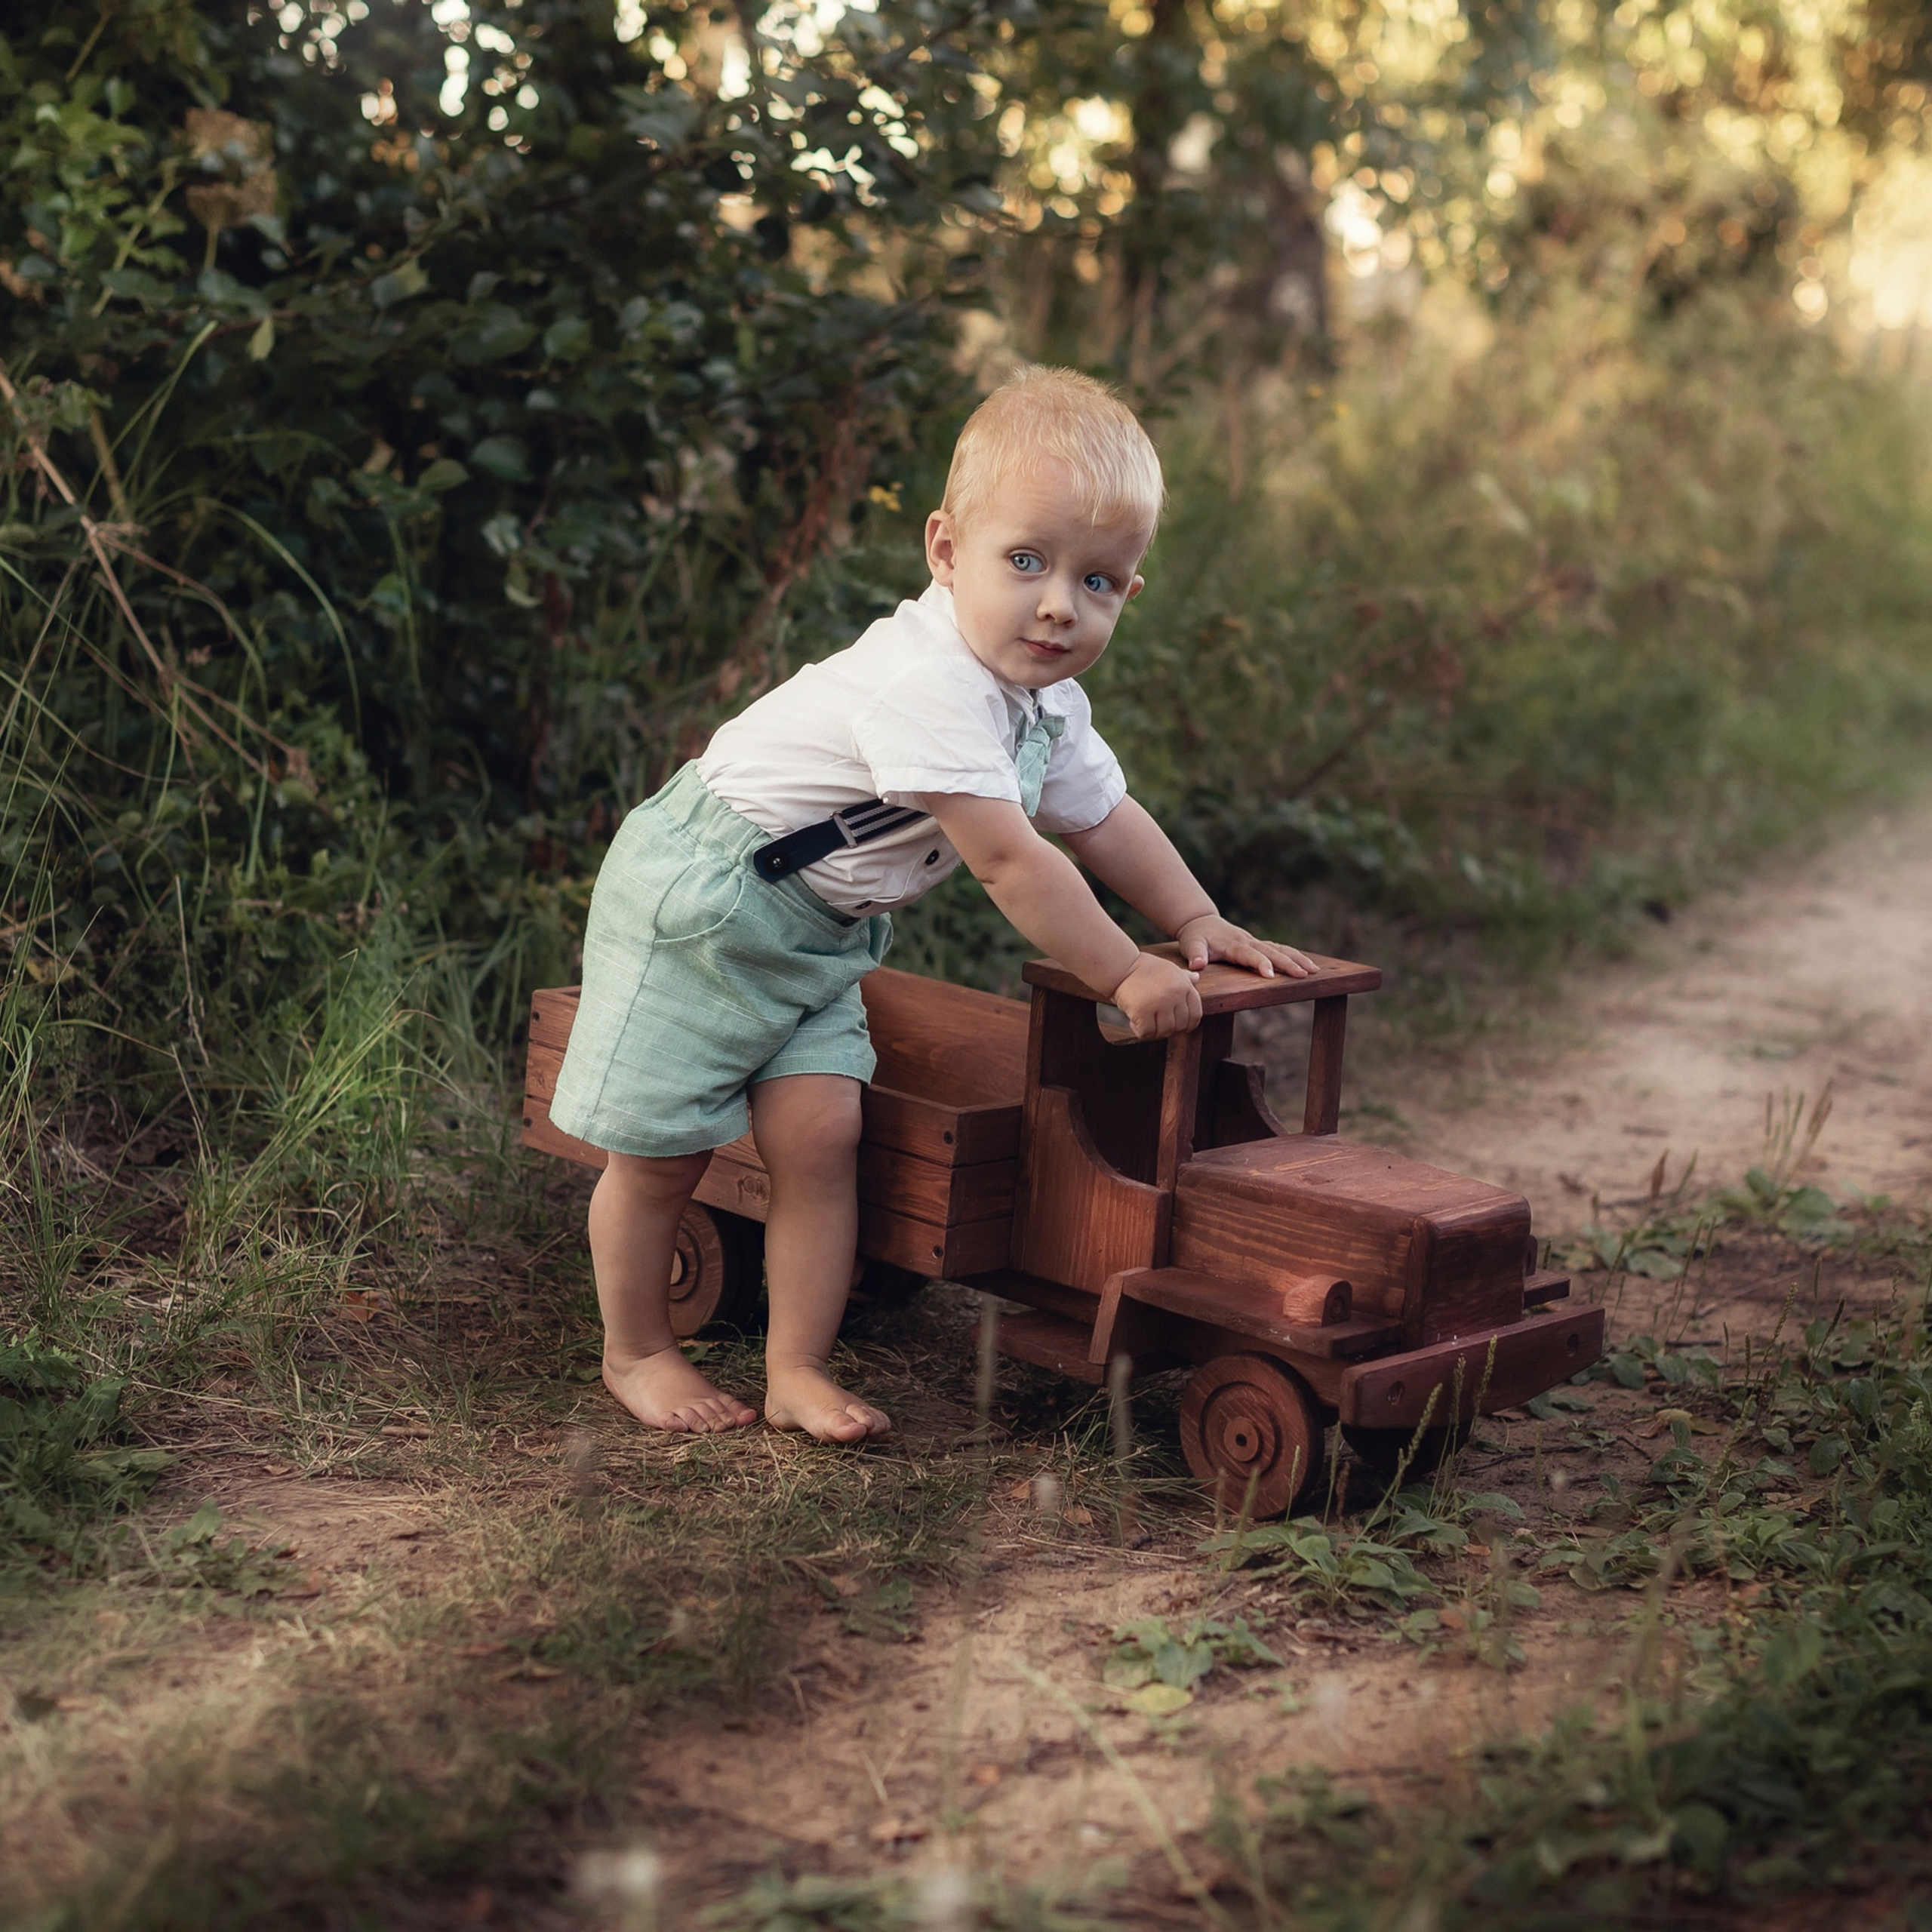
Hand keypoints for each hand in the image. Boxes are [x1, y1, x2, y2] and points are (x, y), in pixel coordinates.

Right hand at [1111, 951, 1202, 1039]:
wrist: (1121, 966)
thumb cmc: (1144, 968)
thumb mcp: (1169, 969)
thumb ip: (1184, 977)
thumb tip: (1196, 977)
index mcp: (1184, 986)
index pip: (1195, 1016)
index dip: (1185, 1024)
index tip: (1174, 1023)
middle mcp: (1175, 995)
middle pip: (1179, 1026)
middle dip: (1167, 1028)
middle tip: (1154, 1021)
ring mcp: (1159, 1003)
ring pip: (1163, 1032)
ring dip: (1153, 1031)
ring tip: (1144, 1020)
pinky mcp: (1142, 1010)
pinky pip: (1146, 1032)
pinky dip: (1139, 1030)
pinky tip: (1134, 1020)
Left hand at [1174, 914, 1316, 978]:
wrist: (1201, 921)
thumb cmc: (1195, 936)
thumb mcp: (1190, 943)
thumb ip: (1194, 954)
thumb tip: (1197, 966)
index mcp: (1232, 944)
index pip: (1248, 954)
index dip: (1259, 963)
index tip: (1270, 975)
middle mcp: (1247, 941)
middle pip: (1270, 952)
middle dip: (1287, 963)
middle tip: (1304, 975)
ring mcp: (1254, 942)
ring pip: (1279, 949)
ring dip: (1297, 958)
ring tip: (1314, 970)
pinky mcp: (1258, 944)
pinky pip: (1279, 948)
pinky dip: (1293, 955)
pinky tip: (1307, 964)